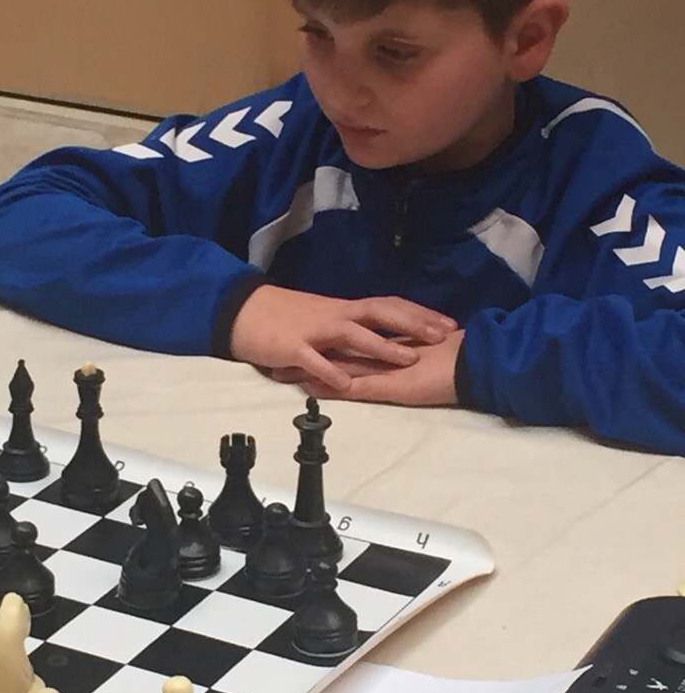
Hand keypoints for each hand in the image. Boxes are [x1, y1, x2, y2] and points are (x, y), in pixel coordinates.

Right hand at [229, 284, 458, 391]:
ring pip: (352, 335)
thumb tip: (384, 336)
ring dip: (381, 346)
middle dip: (412, 324)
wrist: (243, 312)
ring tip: (408, 359)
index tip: (448, 324)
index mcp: (344, 310)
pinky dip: (329, 371)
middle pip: (379, 314)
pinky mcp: (291, 348)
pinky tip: (345, 385)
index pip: (388, 306)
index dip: (419, 314)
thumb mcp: (325, 318)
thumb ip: (352, 327)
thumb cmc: (286, 317)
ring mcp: (313, 332)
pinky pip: (312, 360)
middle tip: (442, 336)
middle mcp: (334, 316)